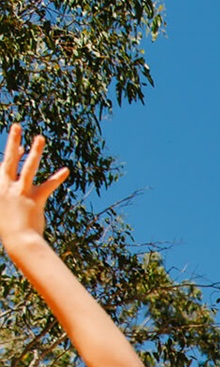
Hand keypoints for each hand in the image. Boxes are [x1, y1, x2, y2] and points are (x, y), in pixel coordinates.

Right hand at [0, 124, 69, 242]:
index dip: (10, 154)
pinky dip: (57, 178)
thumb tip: (11, 189)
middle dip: (13, 141)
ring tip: (40, 137)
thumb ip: (7, 195)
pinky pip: (48, 186)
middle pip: (9, 159)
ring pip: (28, 167)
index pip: (1, 166)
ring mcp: (21, 192)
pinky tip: (66, 170)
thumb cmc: (9, 228)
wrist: (18, 241)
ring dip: (35, 151)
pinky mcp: (35, 199)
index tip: (19, 145)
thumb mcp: (3, 209)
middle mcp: (7, 187)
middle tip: (17, 125)